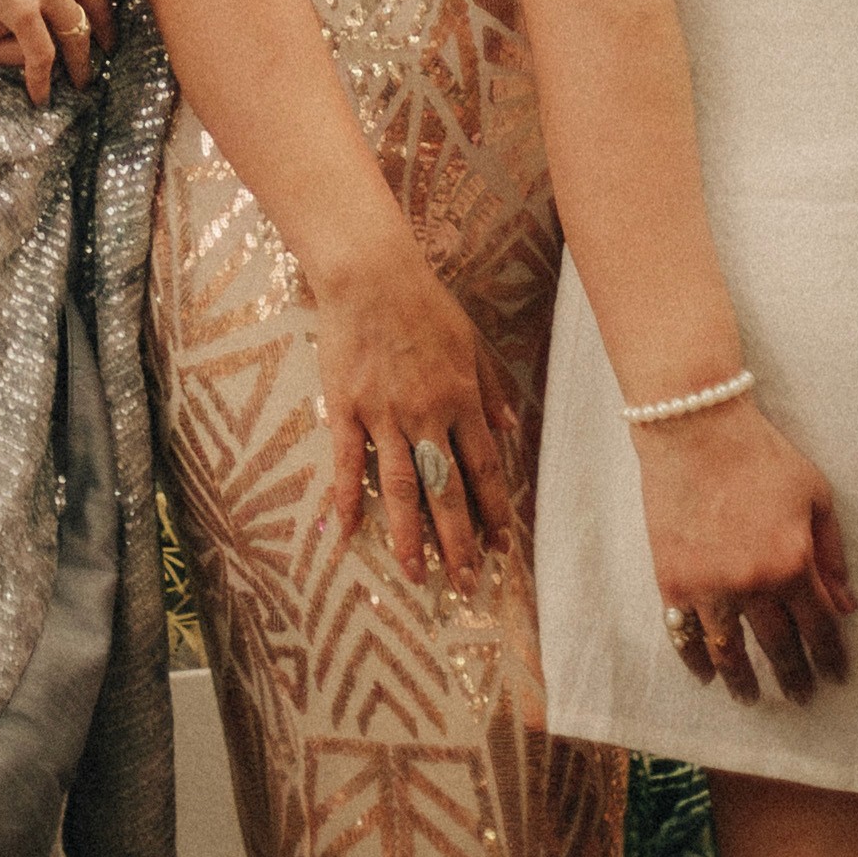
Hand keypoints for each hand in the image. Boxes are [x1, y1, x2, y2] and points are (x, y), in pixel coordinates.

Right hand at [308, 234, 512, 593]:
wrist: (370, 273)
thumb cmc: (424, 302)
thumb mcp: (470, 340)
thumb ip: (489, 387)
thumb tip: (510, 425)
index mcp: (461, 399)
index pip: (484, 468)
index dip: (495, 510)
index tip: (502, 545)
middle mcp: (427, 415)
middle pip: (446, 490)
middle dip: (458, 541)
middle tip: (465, 583)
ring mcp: (383, 416)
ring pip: (399, 489)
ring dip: (409, 536)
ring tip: (416, 575)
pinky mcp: (346, 409)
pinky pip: (347, 464)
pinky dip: (347, 502)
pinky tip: (349, 536)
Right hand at [639, 397, 851, 704]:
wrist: (694, 429)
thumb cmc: (762, 455)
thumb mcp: (815, 496)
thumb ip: (832, 555)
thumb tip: (848, 606)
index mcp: (794, 562)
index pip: (819, 627)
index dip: (830, 657)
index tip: (836, 678)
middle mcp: (753, 583)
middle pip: (779, 646)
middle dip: (794, 677)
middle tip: (801, 698)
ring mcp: (709, 586)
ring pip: (730, 651)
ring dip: (743, 680)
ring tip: (752, 698)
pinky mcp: (672, 579)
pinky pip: (685, 634)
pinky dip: (696, 659)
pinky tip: (706, 675)